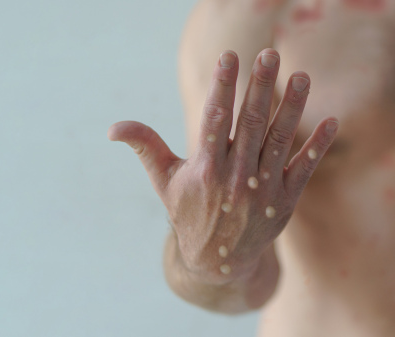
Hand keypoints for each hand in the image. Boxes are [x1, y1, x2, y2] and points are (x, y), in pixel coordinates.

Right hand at [107, 49, 338, 283]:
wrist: (217, 261)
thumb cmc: (187, 213)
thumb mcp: (163, 181)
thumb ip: (144, 146)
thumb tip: (112, 128)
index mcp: (205, 170)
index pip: (214, 120)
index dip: (222, 87)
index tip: (229, 57)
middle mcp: (236, 178)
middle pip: (250, 124)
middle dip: (260, 87)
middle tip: (270, 54)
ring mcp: (263, 190)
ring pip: (279, 141)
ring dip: (292, 108)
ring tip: (302, 76)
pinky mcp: (285, 200)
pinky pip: (304, 169)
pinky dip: (317, 146)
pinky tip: (331, 121)